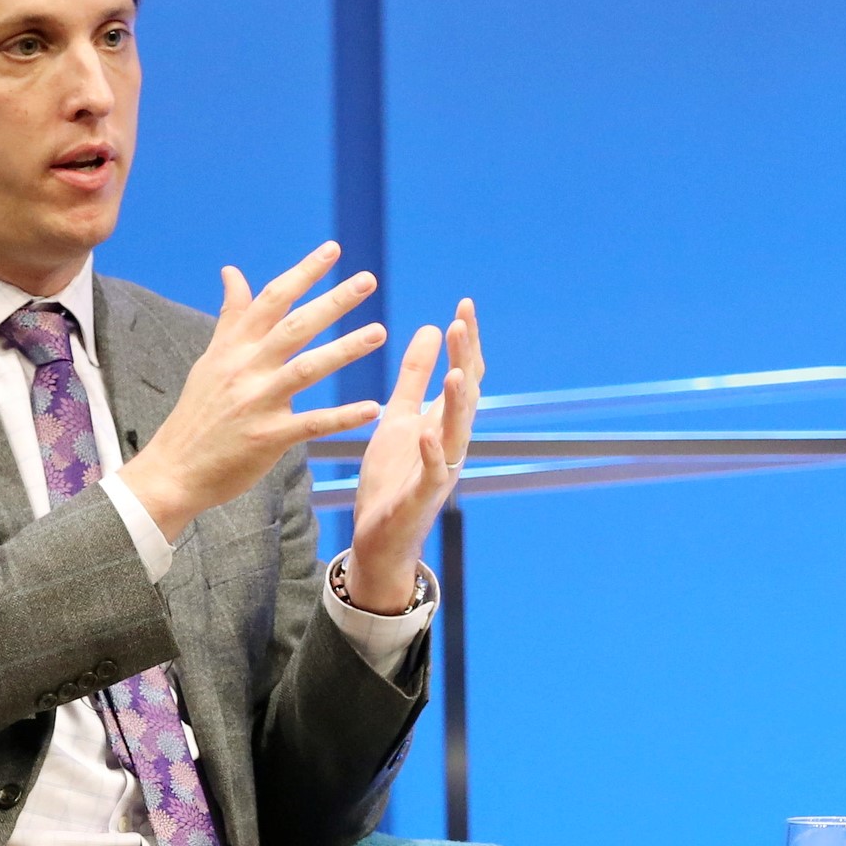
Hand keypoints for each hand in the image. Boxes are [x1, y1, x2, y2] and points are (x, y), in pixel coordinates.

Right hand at [122, 242, 388, 540]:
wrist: (174, 469)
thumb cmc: (198, 413)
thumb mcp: (211, 359)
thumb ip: (232, 317)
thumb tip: (232, 271)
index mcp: (234, 347)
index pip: (272, 299)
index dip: (303, 273)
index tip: (333, 250)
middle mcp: (246, 368)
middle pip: (294, 326)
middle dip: (332, 301)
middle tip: (368, 281)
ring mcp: (257, 402)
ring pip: (307, 368)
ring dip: (345, 349)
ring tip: (379, 332)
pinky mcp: (268, 437)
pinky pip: (311, 423)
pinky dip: (342, 417)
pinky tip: (372, 408)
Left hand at [342, 298, 484, 612]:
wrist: (379, 540)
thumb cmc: (391, 479)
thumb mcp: (399, 418)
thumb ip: (415, 377)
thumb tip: (432, 328)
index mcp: (443, 422)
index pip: (463, 375)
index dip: (466, 343)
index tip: (464, 305)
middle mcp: (450, 443)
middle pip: (465, 396)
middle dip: (466, 359)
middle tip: (463, 322)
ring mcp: (440, 471)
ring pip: (457, 432)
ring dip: (457, 403)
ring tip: (455, 371)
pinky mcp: (422, 498)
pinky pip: (432, 474)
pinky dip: (432, 454)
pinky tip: (427, 434)